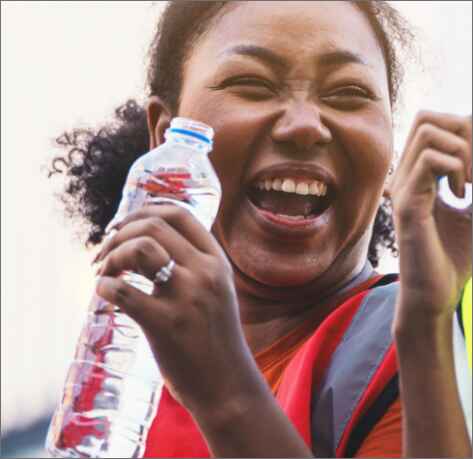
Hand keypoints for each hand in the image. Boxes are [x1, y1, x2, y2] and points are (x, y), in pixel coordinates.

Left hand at [94, 204, 255, 414]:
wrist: (228, 386)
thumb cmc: (216, 339)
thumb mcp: (217, 292)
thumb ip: (195, 266)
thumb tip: (152, 243)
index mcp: (217, 262)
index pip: (180, 214)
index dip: (145, 210)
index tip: (123, 224)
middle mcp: (205, 272)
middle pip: (153, 225)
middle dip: (119, 232)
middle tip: (103, 252)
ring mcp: (187, 297)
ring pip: (140, 247)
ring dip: (112, 255)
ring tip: (104, 273)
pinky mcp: (165, 324)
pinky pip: (123, 290)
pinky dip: (104, 286)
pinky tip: (105, 293)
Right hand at [388, 111, 471, 327]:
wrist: (437, 290)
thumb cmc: (456, 253)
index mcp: (419, 174)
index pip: (436, 124)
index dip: (468, 131)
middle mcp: (406, 175)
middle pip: (427, 118)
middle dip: (465, 131)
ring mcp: (403, 188)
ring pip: (428, 132)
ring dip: (463, 149)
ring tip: (469, 181)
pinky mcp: (406, 204)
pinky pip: (431, 161)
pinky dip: (456, 168)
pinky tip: (460, 193)